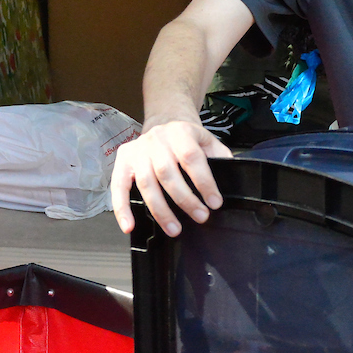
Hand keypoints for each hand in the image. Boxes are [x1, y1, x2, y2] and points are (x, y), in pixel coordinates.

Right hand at [109, 118, 230, 235]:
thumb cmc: (187, 138)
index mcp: (180, 132)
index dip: (204, 182)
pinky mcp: (123, 161)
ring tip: (174, 230)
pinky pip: (118, 186)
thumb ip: (220, 155)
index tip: (214, 203)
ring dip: (160, 210)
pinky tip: (129, 226)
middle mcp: (156, 140)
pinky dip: (121, 208)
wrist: (164, 122)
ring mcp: (137, 151)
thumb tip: (233, 175)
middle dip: (184, 199)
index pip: (192, 158)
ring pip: (146, 183)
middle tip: (200, 217)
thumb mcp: (207, 140)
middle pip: (167, 173)